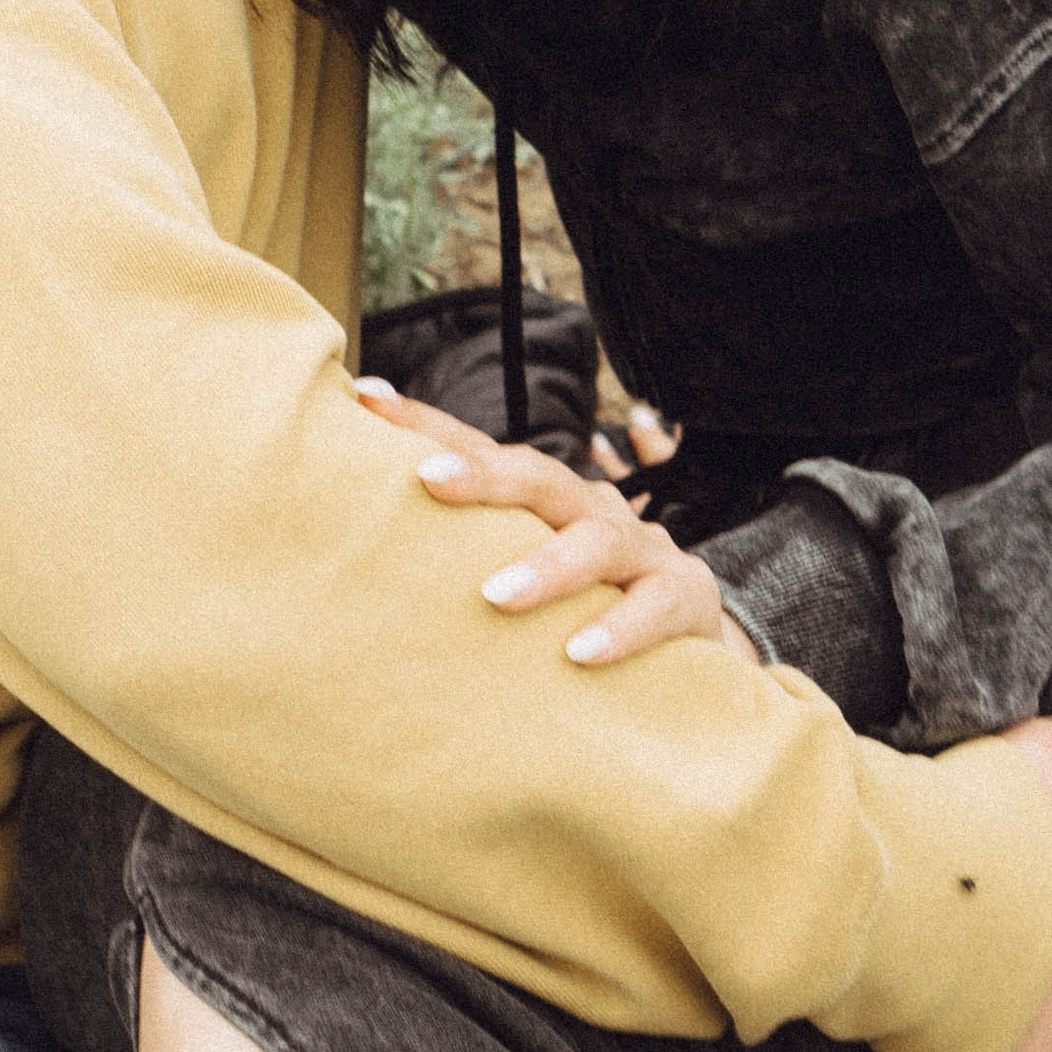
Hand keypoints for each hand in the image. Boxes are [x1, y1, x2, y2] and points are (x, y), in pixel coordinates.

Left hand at [357, 375, 758, 668]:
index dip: (425, 423)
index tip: (364, 397)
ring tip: (495, 596)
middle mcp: (590, 511)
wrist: (694, 649)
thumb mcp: (528, 579)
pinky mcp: (685, 599)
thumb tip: (357, 556)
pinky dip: (620, 628)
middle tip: (424, 480)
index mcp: (545, 502)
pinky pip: (656, 607)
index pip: (482, 452)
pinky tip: (579, 654)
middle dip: (482, 472)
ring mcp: (642, 550)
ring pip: (595, 541)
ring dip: (546, 566)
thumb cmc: (584, 610)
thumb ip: (464, 563)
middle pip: (537, 476)